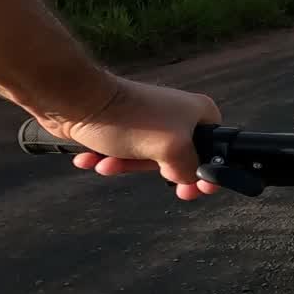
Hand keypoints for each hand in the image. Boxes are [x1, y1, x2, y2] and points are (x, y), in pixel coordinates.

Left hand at [43, 76, 222, 200]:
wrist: (78, 101)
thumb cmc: (130, 120)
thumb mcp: (172, 149)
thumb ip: (190, 170)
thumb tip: (188, 180)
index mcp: (199, 113)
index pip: (215, 149)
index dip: (204, 174)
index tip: (188, 191)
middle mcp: (178, 114)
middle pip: (178, 159)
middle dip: (150, 169)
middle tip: (137, 167)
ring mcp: (150, 120)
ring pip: (147, 158)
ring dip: (124, 166)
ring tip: (107, 162)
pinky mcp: (125, 125)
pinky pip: (125, 152)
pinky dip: (109, 159)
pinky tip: (92, 157)